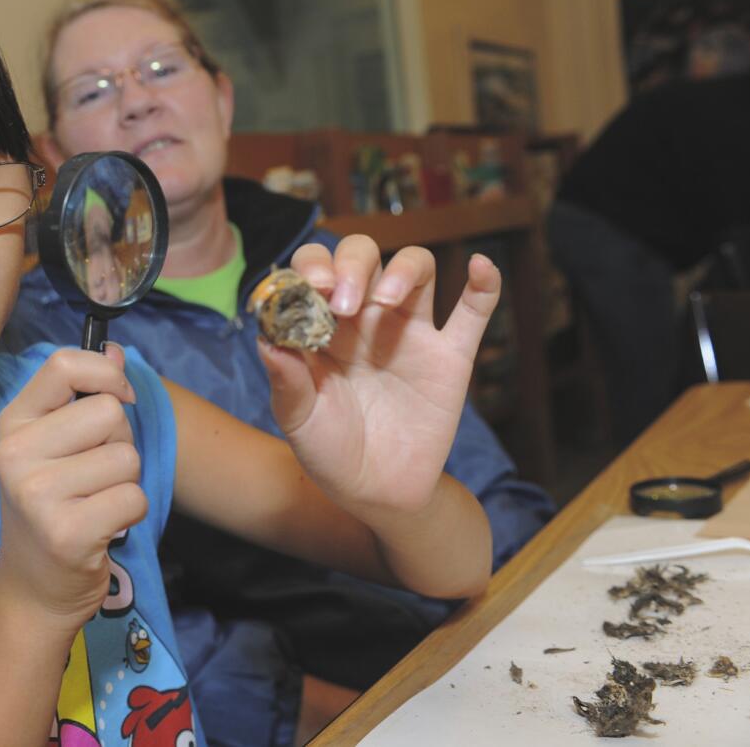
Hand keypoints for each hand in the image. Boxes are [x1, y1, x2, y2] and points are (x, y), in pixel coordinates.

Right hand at [0, 346, 146, 632]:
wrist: (33, 590)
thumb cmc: (52, 509)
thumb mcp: (54, 447)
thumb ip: (83, 397)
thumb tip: (116, 351)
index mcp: (13, 424)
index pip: (64, 364)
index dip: (106, 374)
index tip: (118, 398)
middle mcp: (15, 454)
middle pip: (110, 412)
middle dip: (120, 442)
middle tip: (94, 475)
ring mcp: (36, 494)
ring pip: (126, 457)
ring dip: (125, 482)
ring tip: (94, 503)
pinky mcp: (65, 532)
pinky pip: (133, 497)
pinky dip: (130, 513)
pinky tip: (102, 528)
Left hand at [257, 236, 500, 513]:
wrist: (376, 491)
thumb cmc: (329, 450)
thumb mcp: (298, 419)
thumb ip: (286, 380)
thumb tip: (266, 339)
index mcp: (322, 324)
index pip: (315, 270)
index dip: (312, 267)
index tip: (310, 289)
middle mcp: (365, 318)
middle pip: (363, 258)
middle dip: (352, 266)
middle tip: (342, 302)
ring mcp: (410, 333)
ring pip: (415, 269)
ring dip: (402, 269)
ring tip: (385, 300)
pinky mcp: (450, 357)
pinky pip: (473, 313)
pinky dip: (483, 286)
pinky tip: (480, 266)